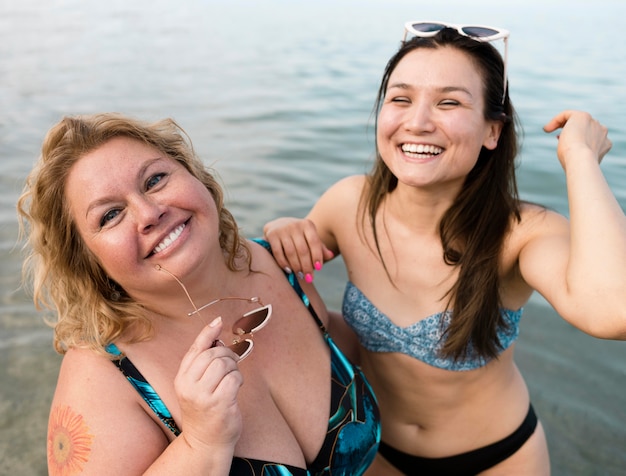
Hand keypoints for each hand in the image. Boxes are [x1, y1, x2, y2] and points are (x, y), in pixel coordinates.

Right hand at [175, 317, 242, 451]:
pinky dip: (238, 379)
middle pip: (213, 354)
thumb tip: (218, 336)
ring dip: (234, 368)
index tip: (218, 320)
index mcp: (181, 379)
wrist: (205, 441)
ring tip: (232, 378)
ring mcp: (203, 396)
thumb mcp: (196, 385)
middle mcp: (189, 386)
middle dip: (227, 354)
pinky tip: (236, 387)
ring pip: (224, 364)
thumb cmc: (204, 409)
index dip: (207, 333)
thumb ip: (203, 363)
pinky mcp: (219, 404)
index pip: (195, 349)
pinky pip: (234, 378)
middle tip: (232, 362)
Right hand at [263, 217, 334, 280]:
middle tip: (309, 278)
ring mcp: (282, 229)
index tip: (319, 268)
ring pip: (291, 252)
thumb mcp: (310, 238)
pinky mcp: (272, 235)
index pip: (314, 242)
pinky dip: (284, 263)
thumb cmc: (299, 236)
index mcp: (307, 224)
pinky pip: (278, 253)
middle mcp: (295, 225)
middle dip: (307, 266)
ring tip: (300, 275)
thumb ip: (320, 248)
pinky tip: (289, 270)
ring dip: (296, 266)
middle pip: (303, 250)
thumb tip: (331, 255)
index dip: (317, 256)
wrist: (278, 225)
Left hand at [543, 110, 611, 168]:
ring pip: (576, 120)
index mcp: (604, 143)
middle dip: (571, 132)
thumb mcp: (579, 161)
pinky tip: (547, 129)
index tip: (565, 145)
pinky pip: (566, 114)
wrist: (581, 161)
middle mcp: (602, 131)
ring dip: (562, 125)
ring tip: (549, 131)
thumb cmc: (577, 165)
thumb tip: (569, 153)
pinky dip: (555, 120)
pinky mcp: (583, 116)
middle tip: (558, 138)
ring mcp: (594, 122)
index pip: (590, 137)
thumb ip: (577, 154)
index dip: (577, 140)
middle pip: (584, 127)